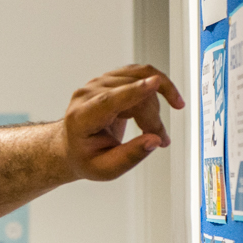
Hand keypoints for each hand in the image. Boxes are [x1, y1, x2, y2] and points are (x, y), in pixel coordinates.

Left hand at [60, 64, 184, 181]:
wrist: (74, 146)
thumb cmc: (87, 157)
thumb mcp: (106, 169)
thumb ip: (129, 156)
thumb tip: (154, 141)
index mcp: (80, 118)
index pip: (107, 101)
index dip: (133, 92)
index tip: (154, 83)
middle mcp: (87, 95)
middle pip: (132, 96)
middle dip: (152, 118)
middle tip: (161, 140)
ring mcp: (99, 83)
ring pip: (140, 82)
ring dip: (156, 105)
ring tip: (157, 128)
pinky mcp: (111, 78)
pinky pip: (141, 73)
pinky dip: (158, 85)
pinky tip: (169, 98)